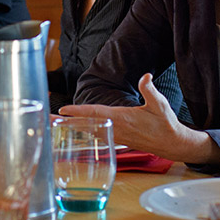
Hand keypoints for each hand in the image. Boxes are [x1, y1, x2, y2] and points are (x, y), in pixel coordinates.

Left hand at [60, 74, 219, 163]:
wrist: (171, 143)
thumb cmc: (165, 123)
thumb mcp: (160, 104)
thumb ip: (150, 90)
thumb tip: (145, 76)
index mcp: (121, 118)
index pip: (94, 113)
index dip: (78, 111)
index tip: (62, 110)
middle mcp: (115, 128)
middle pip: (85, 124)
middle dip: (67, 122)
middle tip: (47, 119)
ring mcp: (115, 135)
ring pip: (88, 131)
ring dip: (72, 127)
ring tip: (55, 124)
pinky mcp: (117, 138)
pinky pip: (95, 135)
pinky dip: (83, 131)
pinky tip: (76, 130)